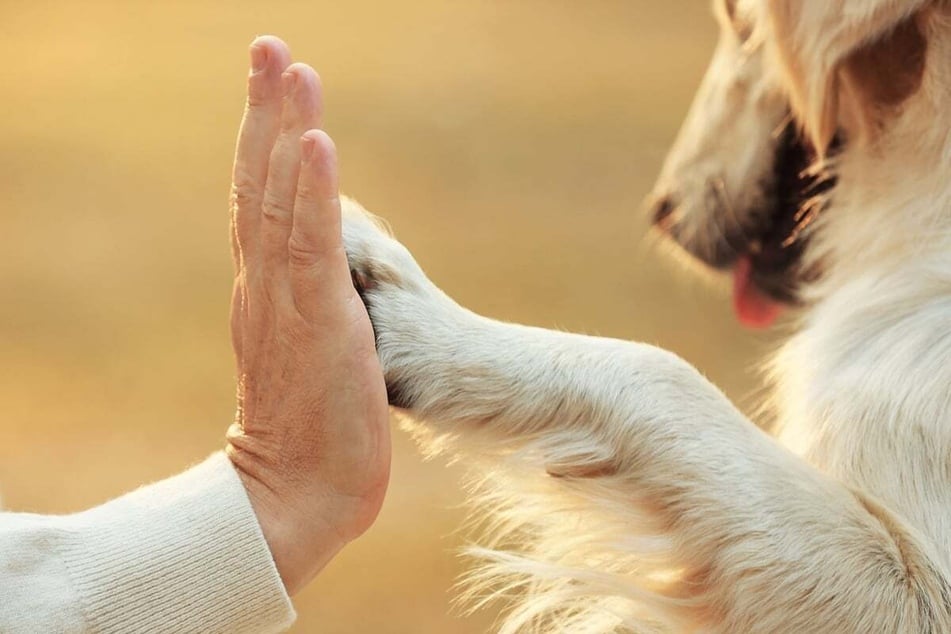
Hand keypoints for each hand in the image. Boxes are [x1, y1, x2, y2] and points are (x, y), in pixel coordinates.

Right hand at [224, 35, 390, 595]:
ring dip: (285, 132)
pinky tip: (315, 143)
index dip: (264, 138)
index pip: (259, 199)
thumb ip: (310, 304)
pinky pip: (312, 248)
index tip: (272, 82)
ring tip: (290, 69)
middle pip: (260, 184)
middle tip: (268, 47)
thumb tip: (326, 272)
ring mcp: (287, 302)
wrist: (302, 493)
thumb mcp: (310, 349)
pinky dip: (312, 192)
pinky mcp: (318, 323)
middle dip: (266, 112)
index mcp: (266, 290)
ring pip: (280, 202)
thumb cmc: (313, 426)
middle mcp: (266, 286)